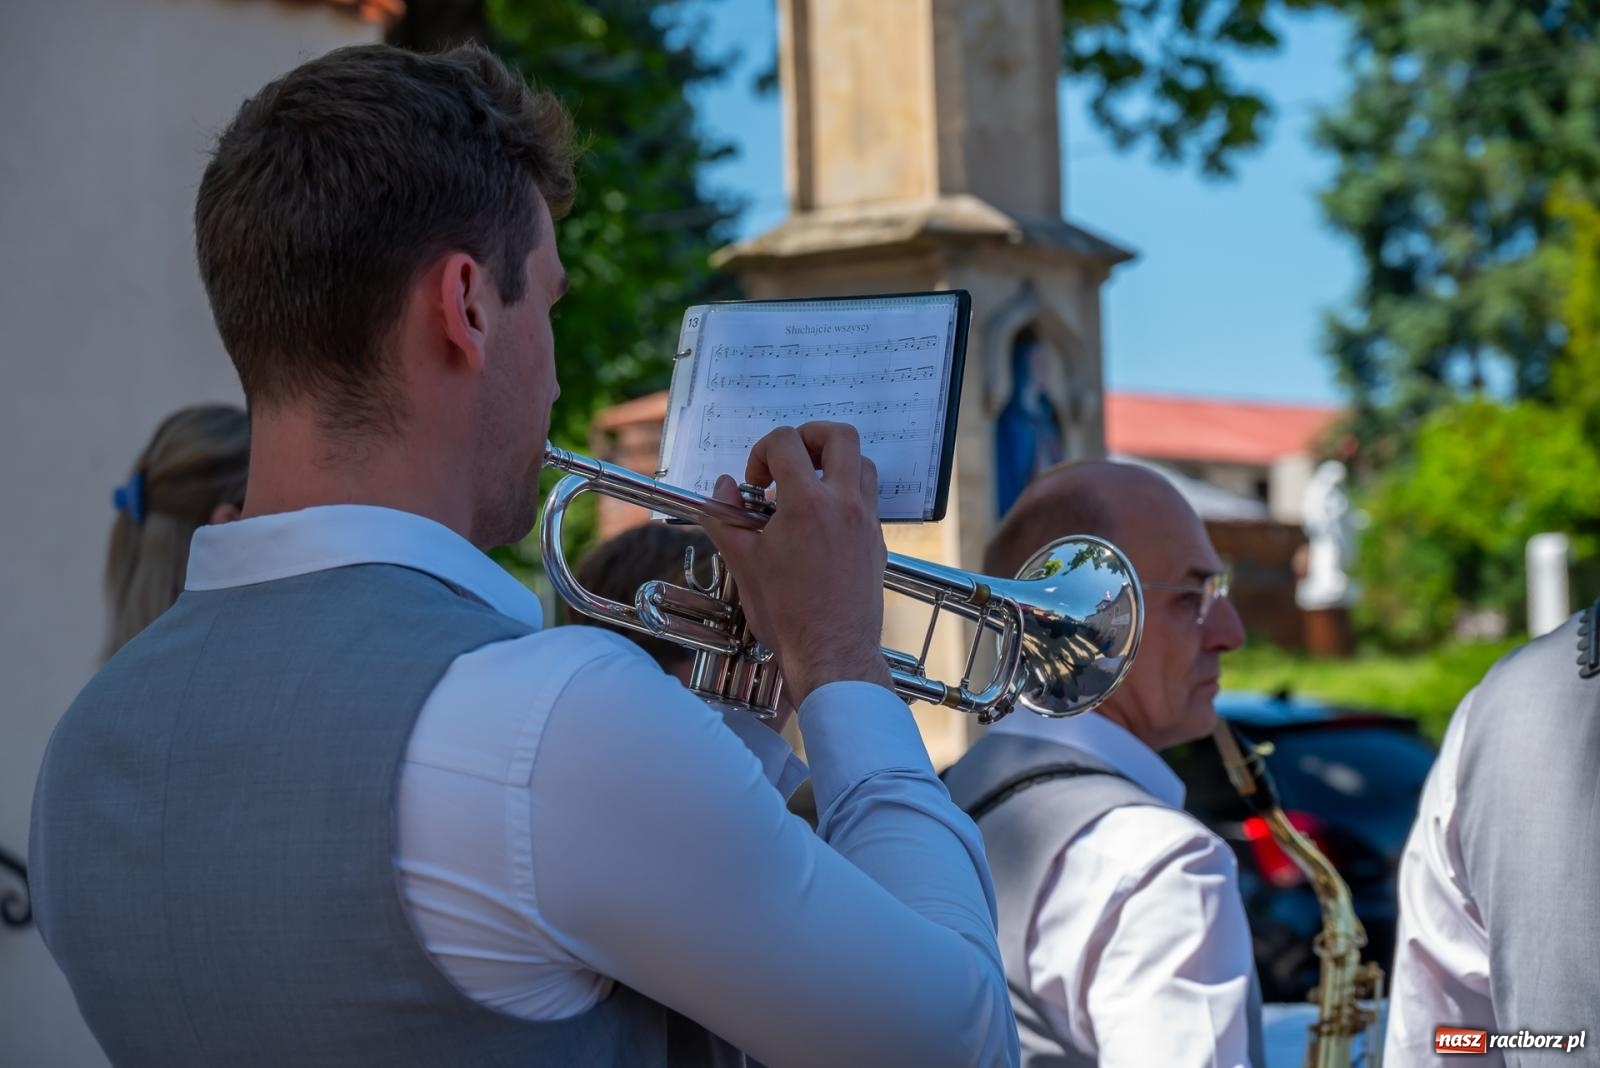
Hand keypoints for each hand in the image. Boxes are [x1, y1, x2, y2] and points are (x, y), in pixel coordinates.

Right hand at [699, 422, 892, 704]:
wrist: (832, 653)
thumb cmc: (787, 614)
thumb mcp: (742, 563)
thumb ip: (724, 518)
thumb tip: (720, 488)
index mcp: (807, 503)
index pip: (786, 442)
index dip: (761, 452)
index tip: (754, 483)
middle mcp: (844, 504)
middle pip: (840, 436)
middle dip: (809, 437)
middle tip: (788, 461)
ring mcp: (866, 522)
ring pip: (862, 464)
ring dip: (833, 464)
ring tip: (806, 489)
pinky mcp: (877, 541)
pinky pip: (868, 498)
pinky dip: (845, 494)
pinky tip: (822, 521)